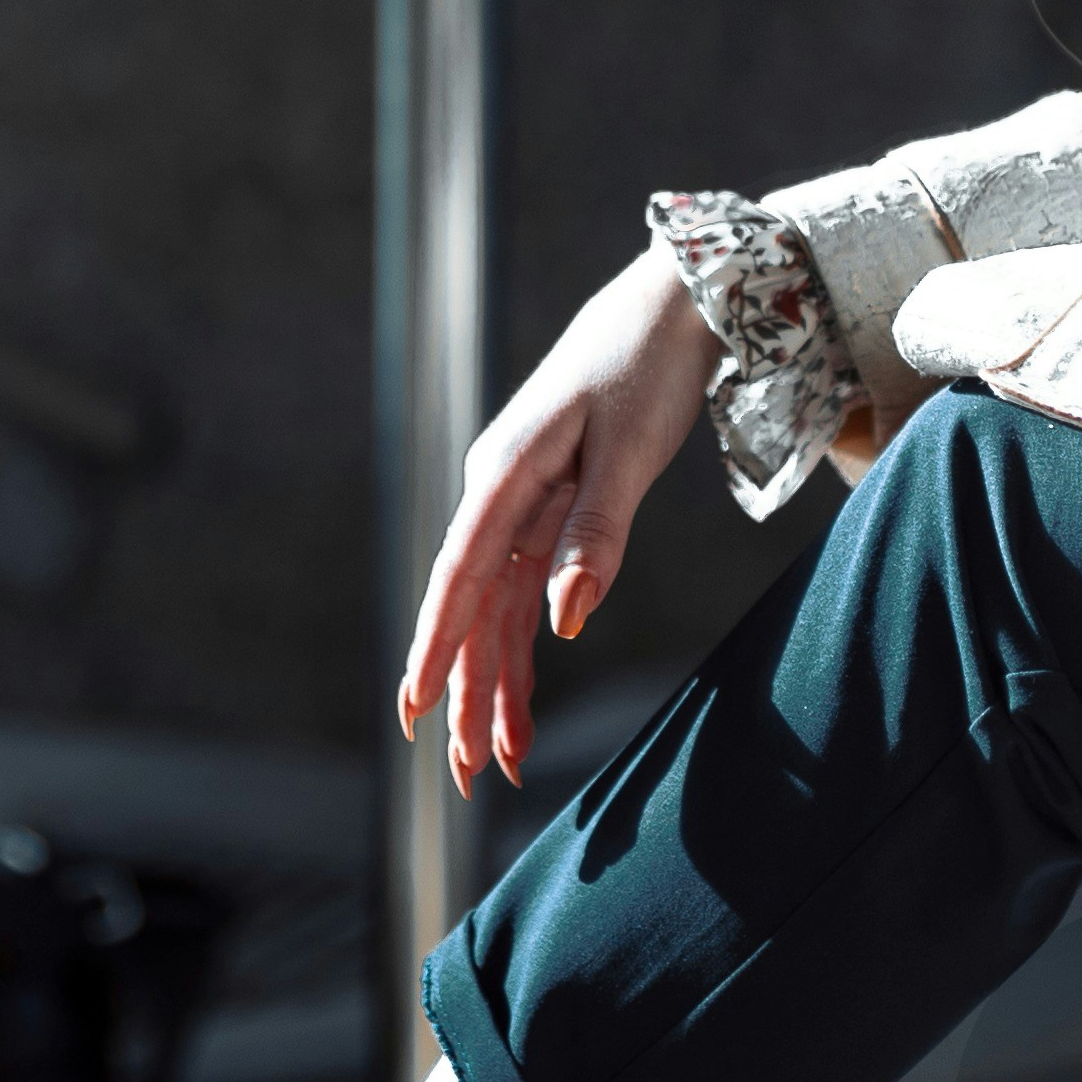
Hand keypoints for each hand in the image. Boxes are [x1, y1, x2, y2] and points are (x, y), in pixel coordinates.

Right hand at [396, 249, 721, 789]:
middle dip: (464, 692)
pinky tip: (521, 699)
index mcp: (504, 474)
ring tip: (494, 761)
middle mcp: (497, 494)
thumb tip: (562, 620)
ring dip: (492, 683)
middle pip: (470, 608)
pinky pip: (522, 591)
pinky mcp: (544, 510)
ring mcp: (517, 504)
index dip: (436, 647)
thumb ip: (597, 532)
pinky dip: (522, 646)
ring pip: (494, 609)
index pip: (459, 577)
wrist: (667, 307)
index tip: (415, 708)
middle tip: (464, 775)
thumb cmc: (648, 368)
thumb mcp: (630, 449)